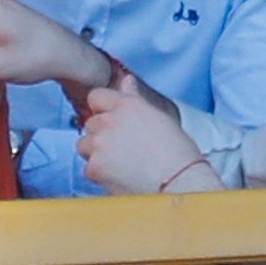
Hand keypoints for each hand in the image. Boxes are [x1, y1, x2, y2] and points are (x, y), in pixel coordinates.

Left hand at [78, 75, 217, 194]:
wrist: (180, 183)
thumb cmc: (178, 154)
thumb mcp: (160, 118)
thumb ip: (136, 100)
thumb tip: (126, 81)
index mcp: (127, 105)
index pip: (96, 97)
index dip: (103, 111)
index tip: (111, 123)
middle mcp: (110, 120)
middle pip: (90, 124)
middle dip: (101, 135)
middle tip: (122, 150)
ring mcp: (100, 143)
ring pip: (84, 146)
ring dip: (96, 154)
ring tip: (121, 165)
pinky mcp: (95, 167)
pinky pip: (88, 168)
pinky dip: (100, 175)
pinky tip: (120, 177)